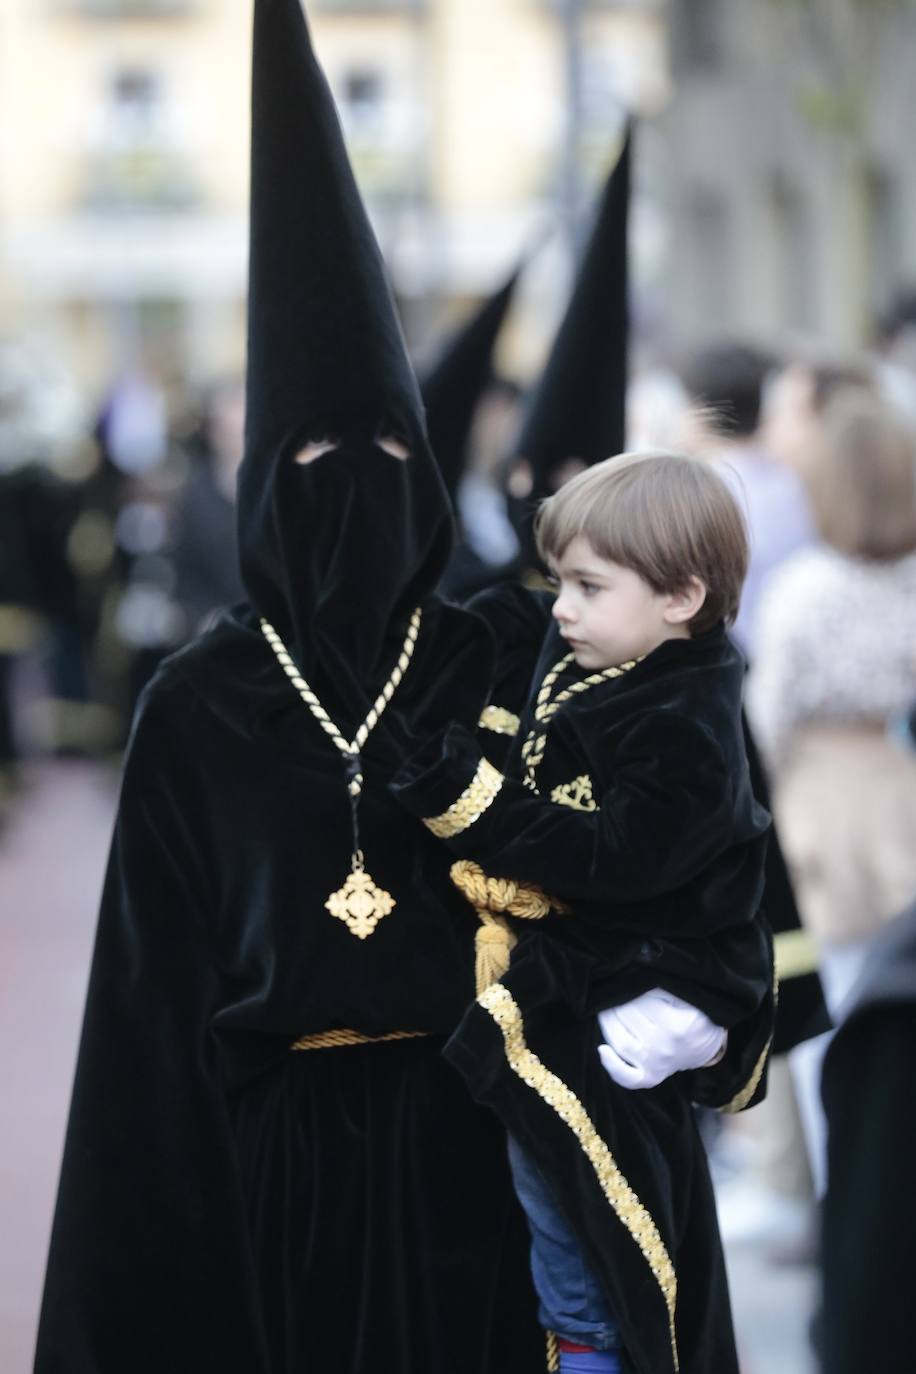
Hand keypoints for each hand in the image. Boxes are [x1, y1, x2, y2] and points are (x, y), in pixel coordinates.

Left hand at [597, 989, 726, 1089]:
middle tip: (613, 991)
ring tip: (604, 1009)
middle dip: (617, 1002)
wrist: (708, 1045)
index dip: (632, 989)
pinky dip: (612, 1066)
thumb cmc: (696, 1016)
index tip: (629, 982)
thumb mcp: (687, 997)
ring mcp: (656, 1065)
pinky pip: (627, 1078)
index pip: (641, 1002)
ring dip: (607, 1023)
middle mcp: (664, 1048)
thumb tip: (634, 979)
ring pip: (621, 1042)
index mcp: (676, 1025)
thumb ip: (662, 989)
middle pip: (627, 1019)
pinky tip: (602, 1049)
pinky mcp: (651, 1078)